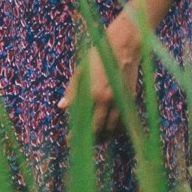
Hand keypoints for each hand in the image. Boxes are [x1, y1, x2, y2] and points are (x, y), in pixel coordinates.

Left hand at [59, 14, 141, 139]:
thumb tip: (61, 107)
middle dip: (89, 139)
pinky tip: (109, 131)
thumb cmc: (98, 56)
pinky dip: (116, 131)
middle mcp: (108, 101)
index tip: (69, 141)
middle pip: (98, 129)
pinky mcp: (130, 101)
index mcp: (93, 93)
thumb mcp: (81, 71)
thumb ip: (72, 91)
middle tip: (80, 143)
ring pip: (113, 129)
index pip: (83, 121)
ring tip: (93, 139)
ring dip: (103, 137)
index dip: (76, 134)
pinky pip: (124, 123)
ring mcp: (121, 102)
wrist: (124, 47)